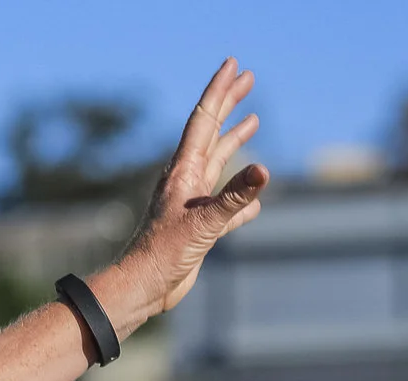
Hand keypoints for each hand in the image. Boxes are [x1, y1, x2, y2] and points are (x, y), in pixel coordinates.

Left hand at [101, 59, 270, 330]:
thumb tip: (264, 172)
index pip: (204, 121)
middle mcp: (187, 183)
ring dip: (235, 142)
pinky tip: (256, 202)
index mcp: (183, 173)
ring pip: (219, 165)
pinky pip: (226, 208)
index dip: (219, 91)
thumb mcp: (203, 224)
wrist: (143, 288)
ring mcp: (192, 204)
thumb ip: (234, 199)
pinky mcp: (197, 228)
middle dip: (230, 104)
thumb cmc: (163, 256)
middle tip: (248, 78)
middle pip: (212, 133)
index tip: (233, 64)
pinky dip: (242, 201)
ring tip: (252, 122)